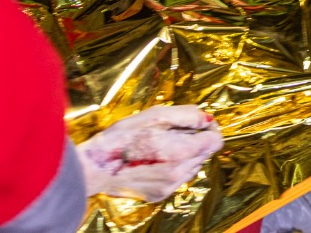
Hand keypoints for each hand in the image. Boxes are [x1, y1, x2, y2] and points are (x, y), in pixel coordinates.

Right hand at [77, 104, 223, 201]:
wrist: (94, 167)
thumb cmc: (121, 138)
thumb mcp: (155, 116)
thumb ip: (187, 115)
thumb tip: (207, 119)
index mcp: (182, 152)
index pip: (216, 141)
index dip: (209, 128)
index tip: (197, 123)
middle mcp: (179, 173)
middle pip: (205, 153)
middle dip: (195, 140)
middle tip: (172, 131)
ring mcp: (169, 187)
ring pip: (192, 166)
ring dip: (185, 154)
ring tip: (160, 145)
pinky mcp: (159, 195)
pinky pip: (178, 178)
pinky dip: (172, 166)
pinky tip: (153, 159)